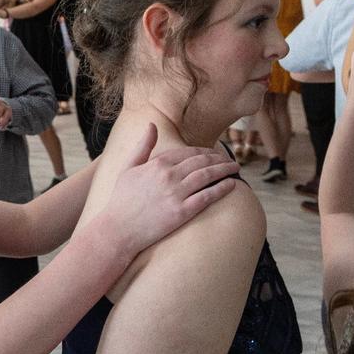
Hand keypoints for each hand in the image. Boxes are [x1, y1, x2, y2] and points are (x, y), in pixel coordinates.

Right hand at [94, 124, 238, 257]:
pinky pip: (207, 196)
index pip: (188, 152)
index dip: (205, 151)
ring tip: (235, 169)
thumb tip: (151, 125)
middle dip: (219, 159)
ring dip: (224, 170)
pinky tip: (231, 185)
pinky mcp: (181, 212)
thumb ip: (143, 146)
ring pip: (207, 176)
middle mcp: (168, 175)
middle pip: (201, 162)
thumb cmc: (121, 199)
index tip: (215, 153)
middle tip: (231, 160)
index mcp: (157, 164)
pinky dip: (222, 189)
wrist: (118, 229)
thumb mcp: (128, 168)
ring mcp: (176, 193)